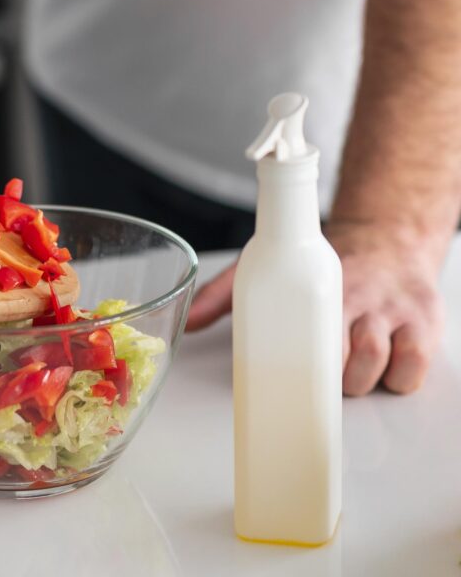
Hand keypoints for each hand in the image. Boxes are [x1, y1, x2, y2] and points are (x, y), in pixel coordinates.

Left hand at [185, 224, 447, 394]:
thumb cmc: (325, 261)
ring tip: (345, 370)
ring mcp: (394, 308)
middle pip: (347, 352)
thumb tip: (186, 322)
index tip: (285, 376)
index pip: (305, 323)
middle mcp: (359, 293)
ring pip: (378, 362)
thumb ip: (223, 293)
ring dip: (360, 378)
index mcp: (315, 279)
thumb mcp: (266, 266)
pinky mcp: (425, 321)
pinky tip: (383, 369)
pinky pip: (413, 367)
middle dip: (330, 373)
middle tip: (317, 369)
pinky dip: (398, 378)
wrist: (387, 234)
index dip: (300, 357)